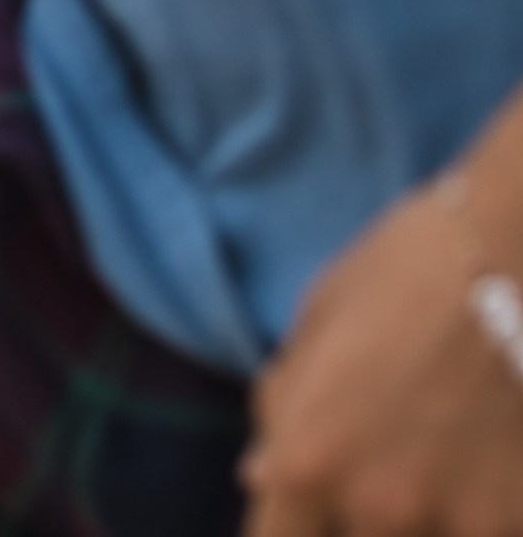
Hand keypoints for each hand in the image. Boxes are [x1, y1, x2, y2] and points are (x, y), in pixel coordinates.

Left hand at [243, 177, 522, 534]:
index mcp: (305, 461)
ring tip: (442, 443)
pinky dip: (483, 505)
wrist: (519, 250)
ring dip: (428, 512)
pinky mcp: (522, 518)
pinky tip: (489, 453)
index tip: (303, 507)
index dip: (288, 523)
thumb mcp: (315, 329)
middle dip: (354, 510)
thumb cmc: (406, 272)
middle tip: (393, 444)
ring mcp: (461, 522)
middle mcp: (377, 507)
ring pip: (426, 535)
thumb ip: (285, 413)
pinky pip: (487, 526)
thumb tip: (260, 474)